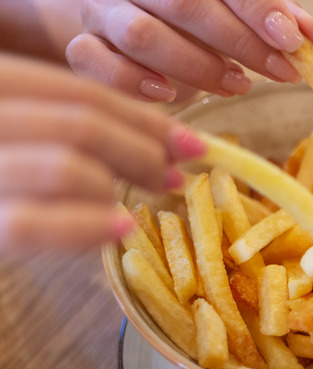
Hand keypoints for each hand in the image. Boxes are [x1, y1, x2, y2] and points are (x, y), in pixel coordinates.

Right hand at [0, 53, 204, 252]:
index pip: (82, 94)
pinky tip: (118, 229)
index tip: (193, 142)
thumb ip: (64, 123)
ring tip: (148, 198)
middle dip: (146, 150)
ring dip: (122, 184)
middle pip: (84, 124)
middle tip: (177, 174)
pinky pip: (32, 224)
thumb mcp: (18, 126)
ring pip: (67, 165)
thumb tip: (156, 143)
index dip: (146, 119)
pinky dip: (84, 227)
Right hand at [66, 0, 312, 101]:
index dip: (260, 11)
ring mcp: (104, 9)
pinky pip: (92, 60)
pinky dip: (130, 80)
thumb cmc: (190, 15)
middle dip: (239, 43)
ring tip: (236, 84)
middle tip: (280, 71)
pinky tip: (168, 94)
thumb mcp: (236, 10)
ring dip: (194, 65)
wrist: (118, 11)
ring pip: (140, 33)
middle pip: (184, 4)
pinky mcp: (83, 43)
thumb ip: (273, 19)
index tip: (292, 42)